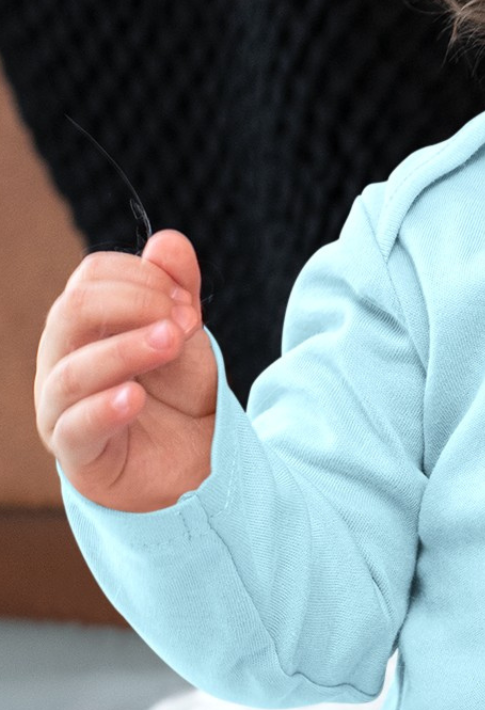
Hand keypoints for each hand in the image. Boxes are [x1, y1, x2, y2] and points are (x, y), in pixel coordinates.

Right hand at [35, 228, 216, 512]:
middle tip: (184, 321)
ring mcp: (62, 406)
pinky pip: (76, 426)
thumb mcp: (187, 340)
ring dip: (125, 350)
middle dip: (132, 305)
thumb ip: (178, 292)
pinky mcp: (77, 452)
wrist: (198, 467)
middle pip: (73, 312)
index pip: (91, 278)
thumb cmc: (180, 399)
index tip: (188, 301)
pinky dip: (104, 408)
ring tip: (170, 342)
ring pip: (73, 369)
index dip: (141, 278)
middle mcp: (63, 358)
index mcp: (85, 325)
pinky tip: (134, 397)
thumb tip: (169, 242)